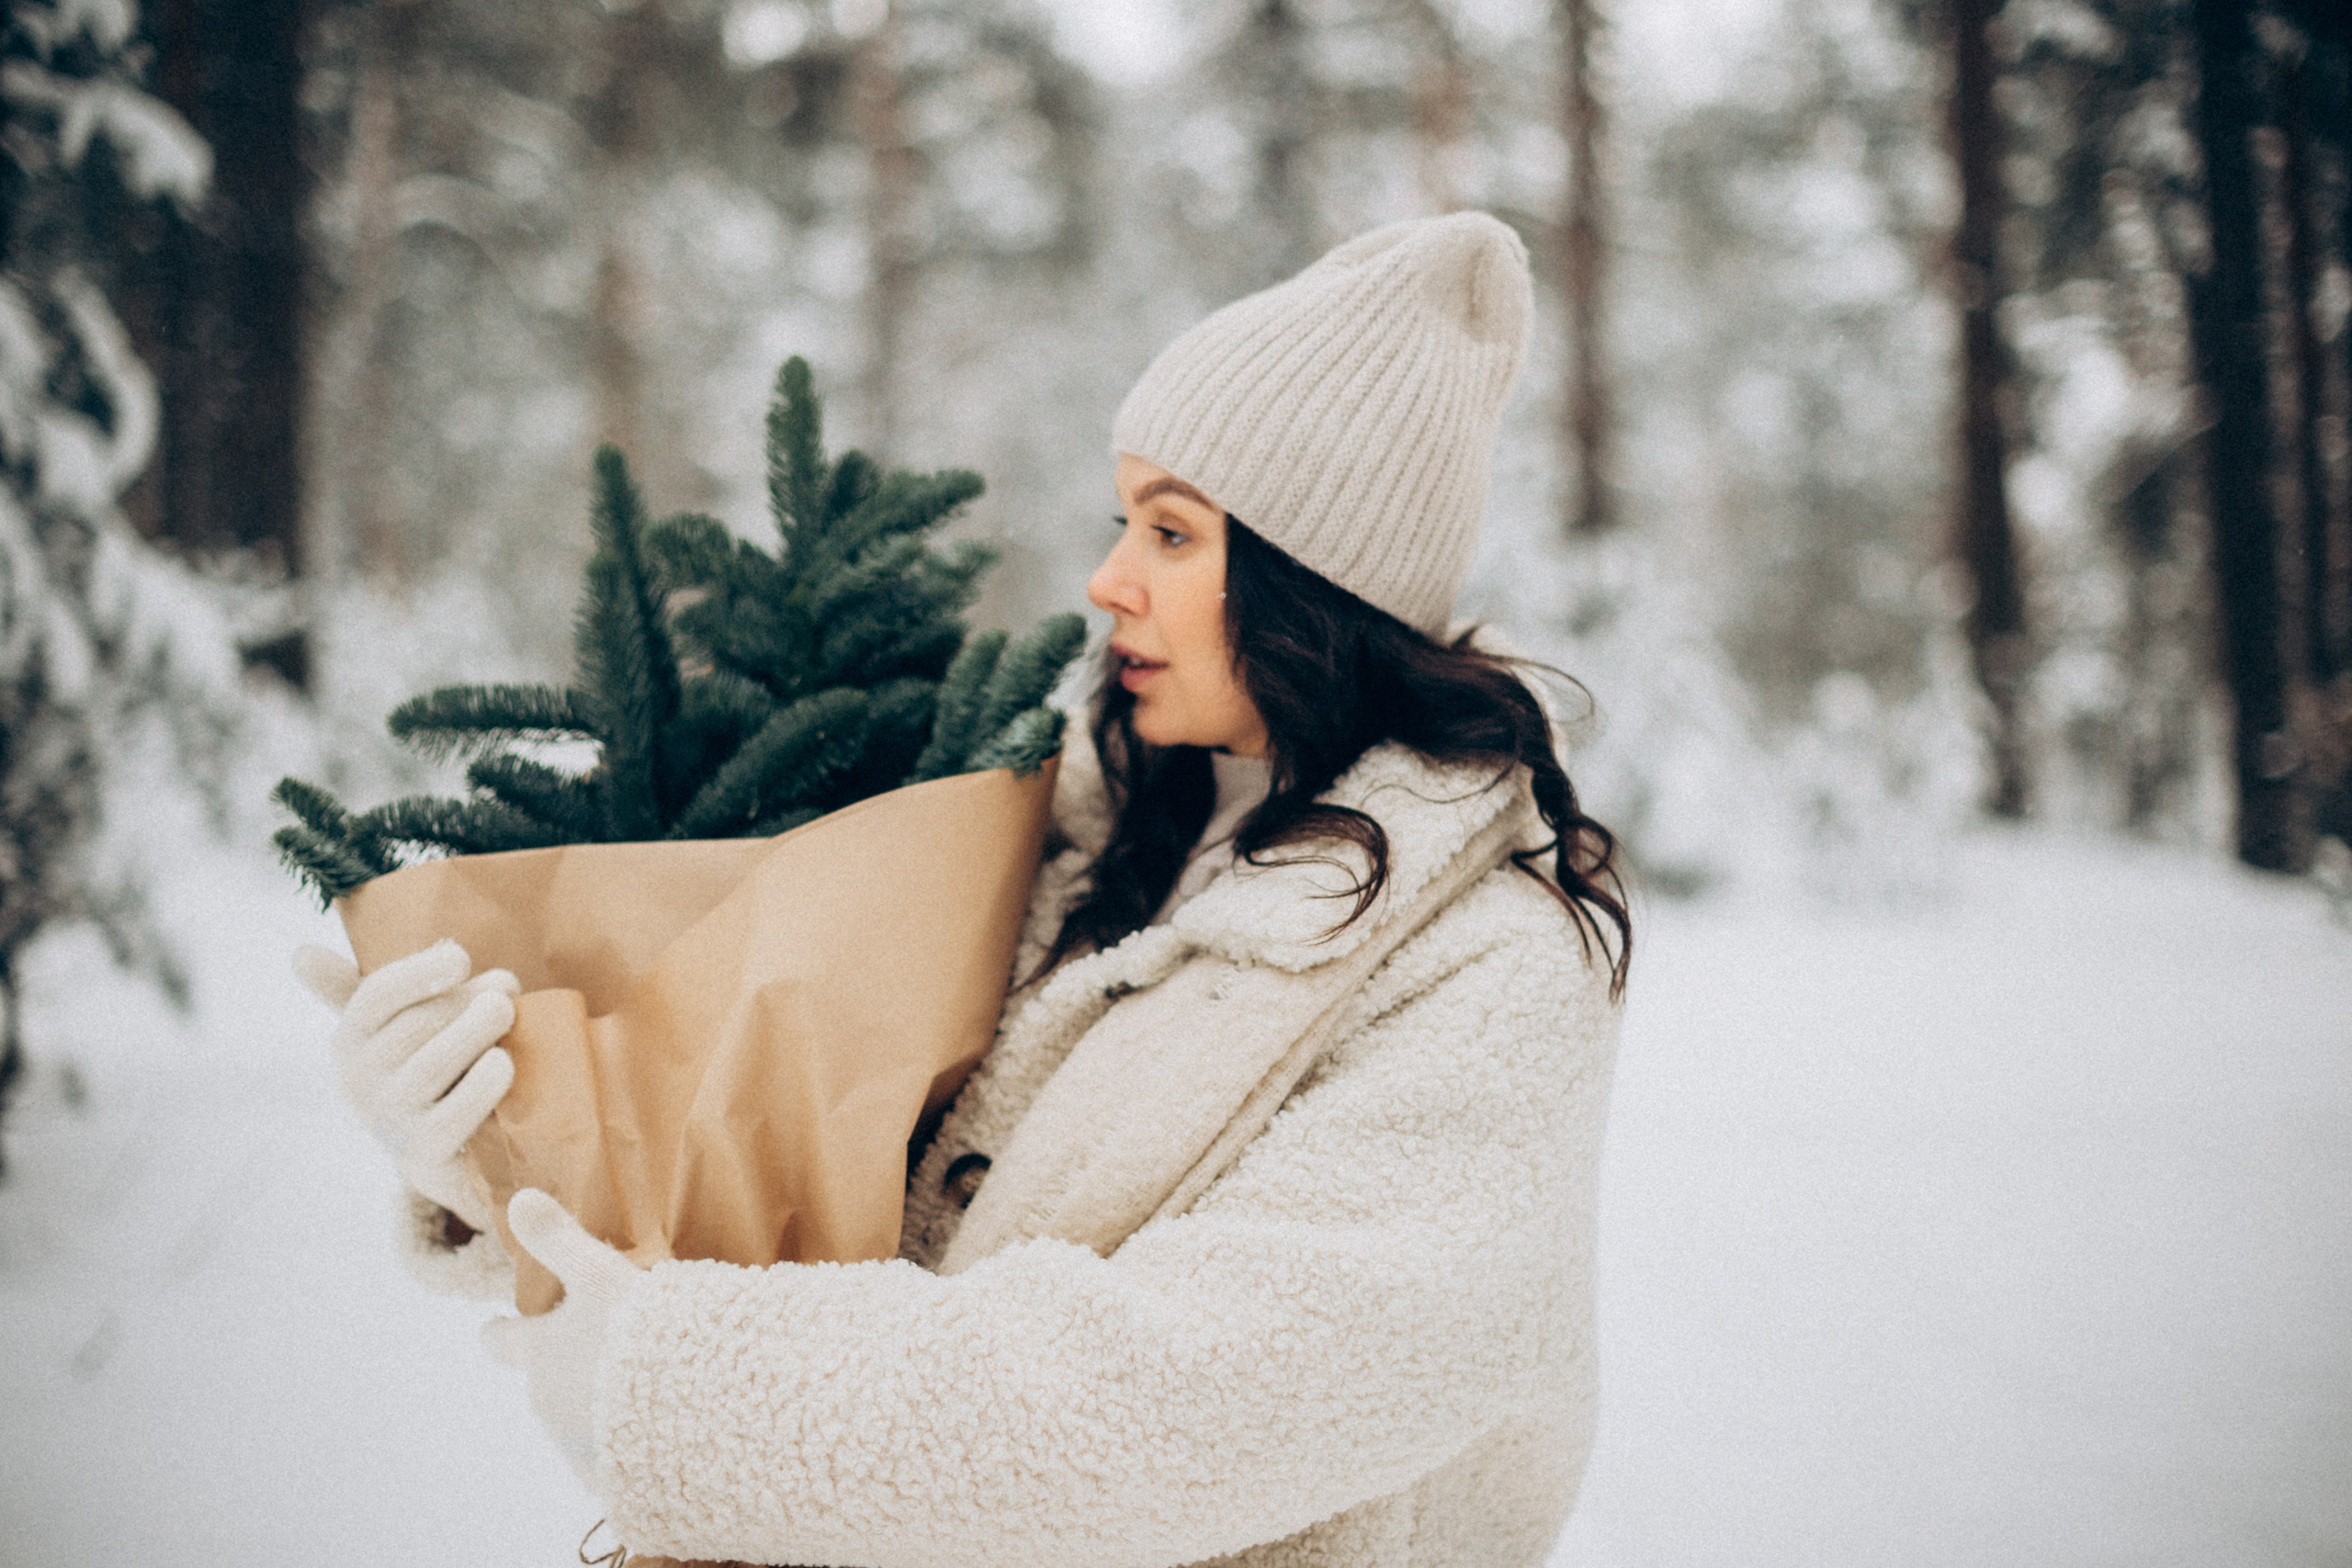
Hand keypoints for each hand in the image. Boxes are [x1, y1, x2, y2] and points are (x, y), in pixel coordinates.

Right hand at [294, 939, 518, 1231]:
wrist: (450, 1150)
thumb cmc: (432, 1064)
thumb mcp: (400, 1022)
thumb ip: (364, 987)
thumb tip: (301, 956)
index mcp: (351, 1039)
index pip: (376, 996)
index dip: (418, 973)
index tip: (460, 957)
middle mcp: (359, 1081)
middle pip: (416, 1025)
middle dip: (467, 999)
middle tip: (506, 987)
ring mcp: (390, 1119)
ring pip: (433, 1064)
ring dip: (477, 1030)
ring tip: (506, 1011)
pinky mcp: (425, 1151)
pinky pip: (456, 1113)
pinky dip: (484, 1084)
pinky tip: (503, 1062)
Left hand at [483, 1188, 645, 1485]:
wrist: (686, 1408)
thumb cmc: (639, 1335)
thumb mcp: (600, 1275)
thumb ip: (559, 1240)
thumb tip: (519, 1198)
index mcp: (540, 1354)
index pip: (502, 1341)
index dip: (500, 1332)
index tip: (493, 1328)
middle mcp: (547, 1402)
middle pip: (545, 1382)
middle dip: (568, 1370)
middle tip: (608, 1352)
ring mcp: (576, 1444)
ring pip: (580, 1419)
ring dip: (602, 1407)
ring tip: (650, 1388)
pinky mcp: (612, 1477)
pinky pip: (615, 1458)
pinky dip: (631, 1444)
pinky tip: (664, 1428)